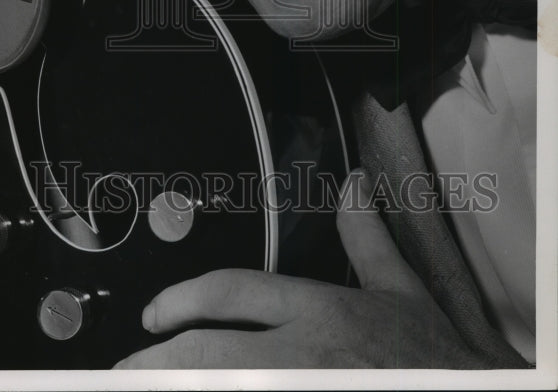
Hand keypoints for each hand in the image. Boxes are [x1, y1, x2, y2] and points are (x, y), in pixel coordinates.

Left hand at [114, 170, 483, 368]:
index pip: (234, 292)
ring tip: (135, 389)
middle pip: (211, 350)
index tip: (154, 315)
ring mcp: (305, 387)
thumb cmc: (436, 361)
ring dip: (176, 385)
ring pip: (221, 384)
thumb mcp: (401, 291)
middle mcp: (305, 353)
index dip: (184, 299)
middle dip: (158, 359)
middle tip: (123, 369)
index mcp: (320, 310)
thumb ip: (367, 237)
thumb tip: (352, 187)